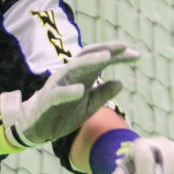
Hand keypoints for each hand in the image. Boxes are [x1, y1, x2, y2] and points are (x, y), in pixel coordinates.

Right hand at [0, 41, 139, 146]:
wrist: (36, 127)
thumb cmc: (63, 112)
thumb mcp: (89, 105)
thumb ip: (103, 94)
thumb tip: (121, 82)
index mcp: (81, 76)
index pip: (100, 59)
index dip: (118, 56)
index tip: (137, 55)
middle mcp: (70, 75)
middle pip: (87, 56)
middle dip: (104, 49)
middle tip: (123, 47)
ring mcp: (58, 85)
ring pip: (73, 68)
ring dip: (89, 62)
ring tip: (105, 58)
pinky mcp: (47, 100)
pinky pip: (58, 93)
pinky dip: (69, 91)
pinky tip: (81, 90)